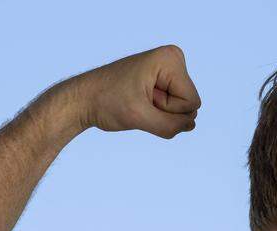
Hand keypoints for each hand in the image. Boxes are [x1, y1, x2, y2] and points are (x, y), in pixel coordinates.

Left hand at [67, 44, 200, 138]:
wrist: (84, 98)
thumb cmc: (107, 102)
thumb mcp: (140, 118)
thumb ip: (172, 125)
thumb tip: (191, 125)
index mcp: (170, 59)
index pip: (191, 102)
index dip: (166, 109)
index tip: (141, 97)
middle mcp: (173, 60)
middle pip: (190, 106)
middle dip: (164, 112)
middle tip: (138, 101)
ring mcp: (169, 71)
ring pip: (183, 111)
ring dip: (159, 114)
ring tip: (137, 101)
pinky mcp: (163, 82)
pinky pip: (175, 111)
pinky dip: (157, 114)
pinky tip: (140, 103)